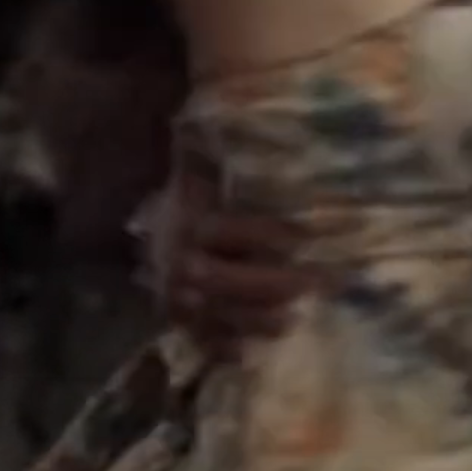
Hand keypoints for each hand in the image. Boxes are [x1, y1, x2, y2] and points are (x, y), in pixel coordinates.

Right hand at [150, 164, 313, 350]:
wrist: (156, 228)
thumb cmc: (203, 194)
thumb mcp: (208, 166)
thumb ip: (221, 150)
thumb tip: (247, 118)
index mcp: (184, 220)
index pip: (220, 230)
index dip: (262, 233)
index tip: (306, 235)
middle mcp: (175, 261)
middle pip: (215, 279)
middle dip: (266, 283)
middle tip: (315, 282)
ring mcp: (175, 297)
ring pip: (210, 316)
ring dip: (253, 321)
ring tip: (297, 318)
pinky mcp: (181, 324)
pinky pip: (201, 343)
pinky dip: (226, 350)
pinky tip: (255, 353)